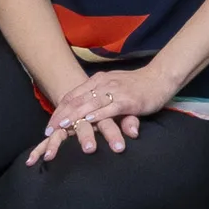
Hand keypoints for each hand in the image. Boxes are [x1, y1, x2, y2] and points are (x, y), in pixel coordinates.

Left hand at [25, 67, 161, 161]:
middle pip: (77, 101)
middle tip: (49, 130)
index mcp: (98, 80)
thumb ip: (99, 96)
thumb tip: (84, 110)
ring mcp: (115, 92)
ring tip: (62, 127)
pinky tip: (87, 122)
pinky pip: (109, 109)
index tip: (49, 124)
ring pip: (89, 105)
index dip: (59, 110)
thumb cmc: (138, 85)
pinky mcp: (128, 101)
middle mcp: (104, 84)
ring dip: (74, 116)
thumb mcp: (114, 86)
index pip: (72, 95)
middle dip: (61, 116)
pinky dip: (97, 116)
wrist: (160, 78)